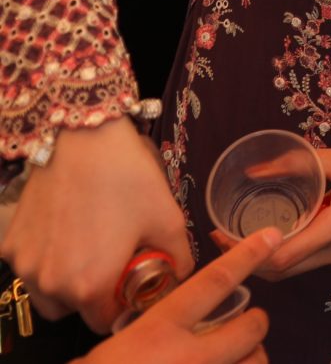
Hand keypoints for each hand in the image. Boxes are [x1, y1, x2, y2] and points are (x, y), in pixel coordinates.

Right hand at [3, 117, 191, 332]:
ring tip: (90, 248)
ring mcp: (26, 266)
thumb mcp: (168, 219)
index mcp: (90, 287)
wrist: (82, 140)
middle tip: (113, 265)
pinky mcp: (10, 246)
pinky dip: (47, 260)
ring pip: (48, 294)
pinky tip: (67, 231)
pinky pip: (31, 268)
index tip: (132, 286)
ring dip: (67, 283)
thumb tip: (181, 276)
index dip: (123, 307)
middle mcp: (51, 284)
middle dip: (94, 297)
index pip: (106, 321)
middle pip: (75, 311)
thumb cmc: (128, 179)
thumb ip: (178, 259)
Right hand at [86, 228, 278, 363]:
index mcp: (160, 328)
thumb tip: (176, 305)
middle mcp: (189, 356)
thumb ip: (149, 319)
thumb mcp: (114, 340)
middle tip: (250, 322)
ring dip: (252, 356)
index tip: (270, 239)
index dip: (246, 257)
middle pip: (250, 329)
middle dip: (256, 322)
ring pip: (255, 363)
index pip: (213, 282)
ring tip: (242, 354)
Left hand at [215, 147, 330, 277]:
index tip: (220, 233)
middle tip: (225, 236)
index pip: (281, 256)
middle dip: (249, 258)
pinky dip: (294, 253)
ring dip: (271, 257)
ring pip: (299, 269)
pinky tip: (288, 231)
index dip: (245, 250)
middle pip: (284, 271)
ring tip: (249, 233)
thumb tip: (254, 171)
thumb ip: (297, 164)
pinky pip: (316, 261)